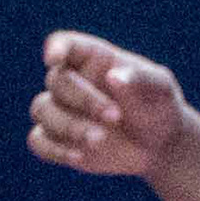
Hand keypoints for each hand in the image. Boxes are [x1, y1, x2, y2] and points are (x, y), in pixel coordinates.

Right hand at [28, 32, 191, 180]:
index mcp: (93, 59)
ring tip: (100, 140)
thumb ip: (140, 78)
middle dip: (84, 100)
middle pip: (57, 81)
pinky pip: (39, 141)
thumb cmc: (158, 106)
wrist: (159, 145)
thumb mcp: (161, 88)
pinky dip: (55, 149)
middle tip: (115, 116)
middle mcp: (71, 81)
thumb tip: (113, 77)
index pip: (66, 44)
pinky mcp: (56, 140)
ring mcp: (60, 110)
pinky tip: (79, 156)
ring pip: (43, 111)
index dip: (56, 48)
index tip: (55, 58)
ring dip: (70, 126)